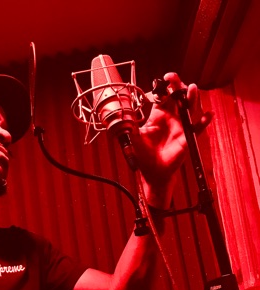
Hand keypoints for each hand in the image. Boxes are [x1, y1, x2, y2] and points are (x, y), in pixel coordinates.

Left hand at [130, 73, 212, 207]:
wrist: (152, 172)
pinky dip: (203, 122)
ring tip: (191, 88)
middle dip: (177, 85)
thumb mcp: (134, 138)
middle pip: (178, 97)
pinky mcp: (188, 138)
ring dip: (192, 98)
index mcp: (158, 115)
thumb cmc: (144, 155)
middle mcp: (171, 118)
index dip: (163, 87)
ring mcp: (181, 126)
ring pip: (190, 108)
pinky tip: (207, 115)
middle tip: (173, 78)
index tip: (161, 80)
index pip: (163, 96)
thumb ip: (130, 125)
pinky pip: (198, 129)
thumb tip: (120, 114)